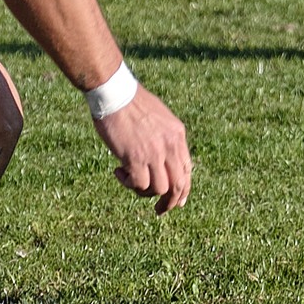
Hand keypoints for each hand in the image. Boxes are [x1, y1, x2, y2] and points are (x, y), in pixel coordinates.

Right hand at [94, 84, 191, 213]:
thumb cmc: (131, 102)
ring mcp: (154, 153)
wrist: (115, 93)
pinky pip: (138, 184)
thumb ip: (165, 138)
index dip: (183, 190)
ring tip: (129, 179)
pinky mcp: (135, 158)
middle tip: (158, 210)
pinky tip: (118, 171)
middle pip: (178, 185)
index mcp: (177, 135)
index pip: (187, 170)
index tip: (176, 201)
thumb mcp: (159, 118)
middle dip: (169, 202)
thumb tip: (162, 161)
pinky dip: (128, 183)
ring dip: (143, 191)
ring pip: (159, 189)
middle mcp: (170, 146)